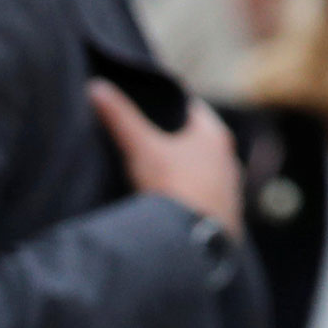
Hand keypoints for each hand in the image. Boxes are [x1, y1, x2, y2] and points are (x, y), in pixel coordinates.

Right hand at [88, 79, 243, 239]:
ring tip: (157, 179)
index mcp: (214, 135)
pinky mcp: (227, 220)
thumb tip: (96, 87)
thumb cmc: (172, 184)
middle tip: (147, 144)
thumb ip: (120, 118)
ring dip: (185, 175)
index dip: (169, 108)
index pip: (192, 110)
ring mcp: (231, 192)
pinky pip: (205, 203)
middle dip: (175, 144)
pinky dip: (190, 202)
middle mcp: (229, 160)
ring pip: (204, 175)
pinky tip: (171, 209)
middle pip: (198, 144)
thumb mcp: (140, 147)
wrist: (192, 240)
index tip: (149, 110)